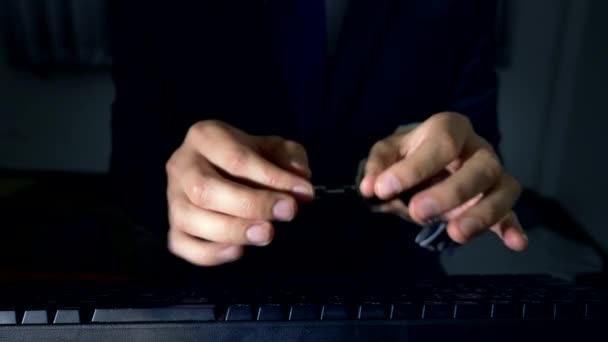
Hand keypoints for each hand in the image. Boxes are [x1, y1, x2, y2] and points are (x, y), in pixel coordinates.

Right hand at [165, 120, 313, 265]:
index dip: (271, 177)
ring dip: (232, 230)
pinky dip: (209, 254)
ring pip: (190, 218)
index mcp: (204, 136)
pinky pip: (181, 245)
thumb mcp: (275, 147)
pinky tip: (239, 251)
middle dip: (250, 204)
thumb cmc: (250, 156)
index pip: (235, 158)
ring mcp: (172, 198)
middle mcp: (181, 166)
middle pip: (205, 189)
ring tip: (267, 234)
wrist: (223, 168)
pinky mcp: (172, 227)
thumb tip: (301, 178)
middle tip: (287, 212)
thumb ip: (291, 159)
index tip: (303, 192)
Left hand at [359, 112, 526, 251]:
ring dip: (482, 214)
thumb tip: (369, 187)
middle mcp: (478, 149)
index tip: (383, 188)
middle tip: (418, 212)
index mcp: (450, 128)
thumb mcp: (388, 153)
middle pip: (480, 167)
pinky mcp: (498, 201)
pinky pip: (511, 213)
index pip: (441, 144)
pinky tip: (515, 243)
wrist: (426, 164)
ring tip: (455, 234)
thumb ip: (378, 165)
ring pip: (504, 190)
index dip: (413, 168)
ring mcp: (494, 175)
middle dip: (450, 192)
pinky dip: (513, 228)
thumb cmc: (409, 155)